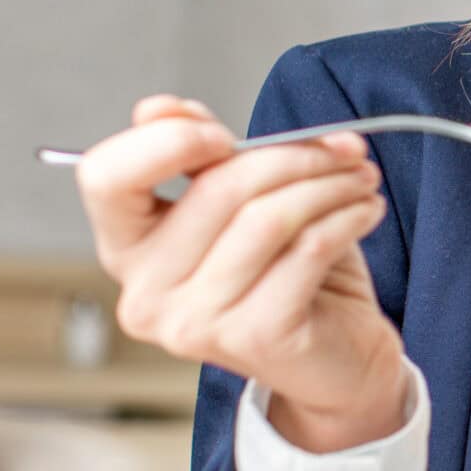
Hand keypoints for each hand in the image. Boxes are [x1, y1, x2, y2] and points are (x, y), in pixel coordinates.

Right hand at [75, 95, 405, 449]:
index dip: (164, 142)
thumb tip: (164, 108)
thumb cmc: (285, 275)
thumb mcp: (239, 205)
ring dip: (328, 184)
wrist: (336, 363)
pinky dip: (346, 218)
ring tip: (360, 179)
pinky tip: (365, 210)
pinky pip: (307, 250)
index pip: (106, 178)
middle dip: (292, 155)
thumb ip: (201, 157)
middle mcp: (147, 292)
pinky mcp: (255, 337)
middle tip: (343, 148)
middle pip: (214, 188)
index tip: (223, 133)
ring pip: (267, 217)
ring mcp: (196, 322)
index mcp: (128, 249)